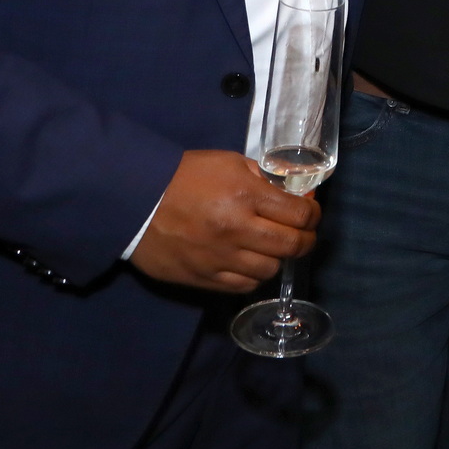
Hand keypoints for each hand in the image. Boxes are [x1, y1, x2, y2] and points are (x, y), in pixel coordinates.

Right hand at [128, 150, 318, 292]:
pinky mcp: (203, 278)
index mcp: (246, 196)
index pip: (300, 215)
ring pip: (270, 270)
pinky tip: (248, 262)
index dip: (313, 215)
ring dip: (276, 258)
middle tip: (302, 234)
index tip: (311, 213)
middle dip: (305, 239)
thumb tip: (286, 195)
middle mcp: (237, 230)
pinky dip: (252, 275)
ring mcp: (220, 258)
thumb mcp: (227, 162)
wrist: (135, 200)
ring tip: (269, 247)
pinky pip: (242, 286)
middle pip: (292, 246)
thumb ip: (260, 178)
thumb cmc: (183, 175)